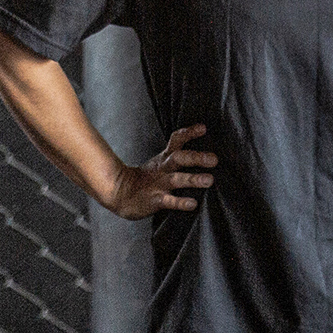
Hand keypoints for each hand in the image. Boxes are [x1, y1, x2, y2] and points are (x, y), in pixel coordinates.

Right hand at [103, 124, 217, 219]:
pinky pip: (169, 201)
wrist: (119, 194)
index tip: (203, 128)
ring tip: (209, 180)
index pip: (176, 141)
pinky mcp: (154, 200)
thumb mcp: (158, 163)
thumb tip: (203, 149)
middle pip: (179, 158)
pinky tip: (193, 204)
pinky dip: (181, 202)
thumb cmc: (145, 179)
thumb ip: (176, 156)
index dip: (189, 133)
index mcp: (164, 159)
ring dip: (193, 179)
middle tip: (214, 159)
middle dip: (196, 157)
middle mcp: (163, 169)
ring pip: (176, 179)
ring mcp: (158, 185)